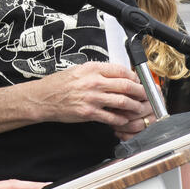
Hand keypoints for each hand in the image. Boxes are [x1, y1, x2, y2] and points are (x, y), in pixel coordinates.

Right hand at [26, 60, 152, 128]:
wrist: (43, 98)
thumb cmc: (60, 84)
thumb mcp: (79, 70)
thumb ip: (98, 71)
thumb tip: (116, 75)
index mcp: (92, 69)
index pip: (121, 70)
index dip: (134, 76)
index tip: (138, 81)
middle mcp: (94, 82)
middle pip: (126, 85)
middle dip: (140, 91)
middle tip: (146, 95)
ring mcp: (92, 98)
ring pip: (122, 102)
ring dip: (133, 106)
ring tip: (138, 108)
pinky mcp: (88, 112)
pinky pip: (110, 117)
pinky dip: (120, 119)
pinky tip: (123, 119)